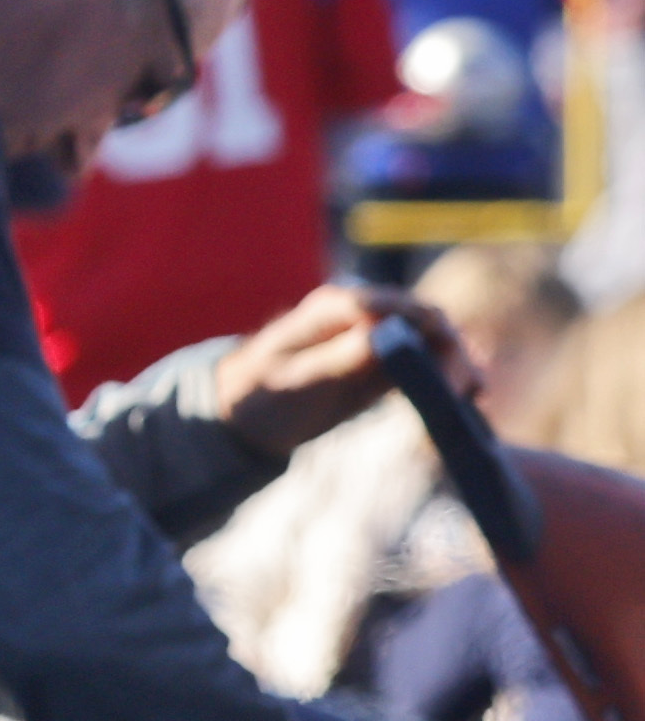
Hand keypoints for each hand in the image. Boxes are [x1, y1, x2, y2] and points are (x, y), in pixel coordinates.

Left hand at [207, 283, 461, 457]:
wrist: (246, 414)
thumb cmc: (260, 396)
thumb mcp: (295, 380)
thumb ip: (338, 357)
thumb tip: (382, 334)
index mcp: (337, 306)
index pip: (400, 307)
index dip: (433, 334)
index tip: (448, 374)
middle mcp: (362, 311)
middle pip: (425, 321)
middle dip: (452, 352)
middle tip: (469, 393)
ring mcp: (375, 332)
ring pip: (432, 340)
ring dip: (456, 364)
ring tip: (474, 397)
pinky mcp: (382, 357)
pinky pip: (424, 361)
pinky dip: (445, 376)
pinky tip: (465, 397)